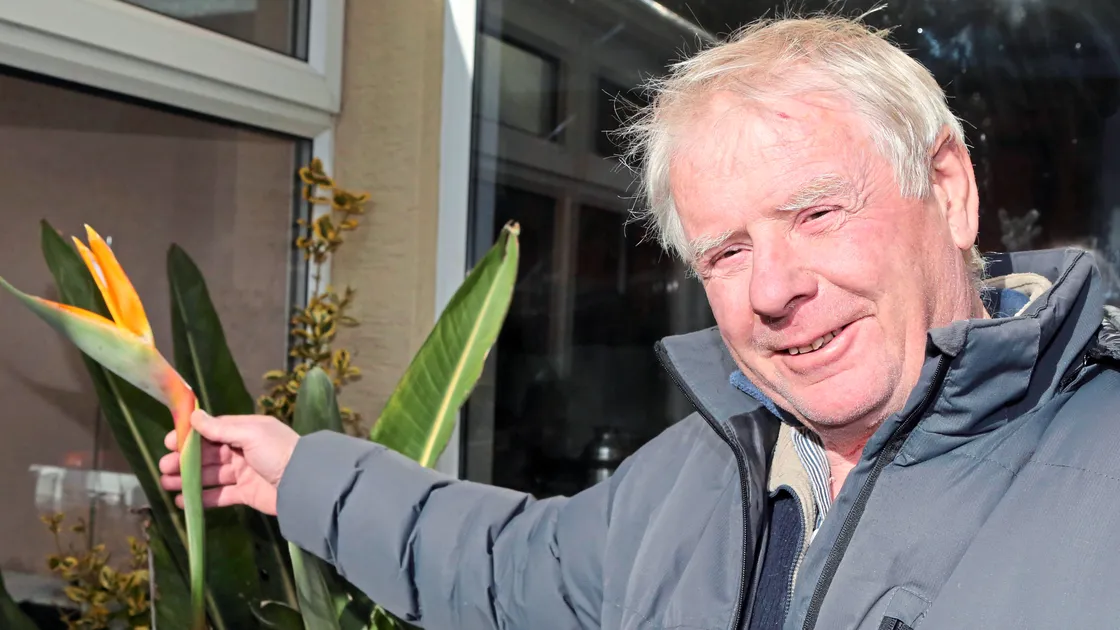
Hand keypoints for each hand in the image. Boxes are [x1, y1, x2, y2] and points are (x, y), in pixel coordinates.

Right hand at [159, 409, 298, 515]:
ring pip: (210, 475)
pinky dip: (201, 498)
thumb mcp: (251, 433)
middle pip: (208, 454)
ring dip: (188, 479)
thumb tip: (194, 415)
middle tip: (164, 466)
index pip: (212, 431)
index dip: (190, 437)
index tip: (169, 443)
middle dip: (185, 460)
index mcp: (245, 431)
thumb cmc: (278, 451)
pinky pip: (220, 495)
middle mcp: (243, 450)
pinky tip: (182, 501)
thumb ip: (221, 427)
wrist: (304, 483)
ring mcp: (244, 473)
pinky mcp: (245, 494)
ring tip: (166, 483)